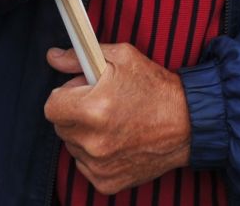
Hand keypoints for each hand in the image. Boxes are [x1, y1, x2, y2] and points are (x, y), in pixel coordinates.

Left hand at [45, 44, 191, 193]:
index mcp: (93, 109)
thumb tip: (54, 57)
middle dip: (75, 113)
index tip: (79, 92)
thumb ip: (81, 57)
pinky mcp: (106, 182)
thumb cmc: (156, 88)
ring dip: (85, 134)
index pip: (51, 106)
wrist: (187, 123)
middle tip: (100, 104)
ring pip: (73, 146)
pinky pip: (86, 165)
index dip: (65, 95)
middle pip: (61, 126)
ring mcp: (99, 165)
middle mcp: (93, 141)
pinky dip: (96, 155)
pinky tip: (117, 141)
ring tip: (112, 122)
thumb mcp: (122, 58)